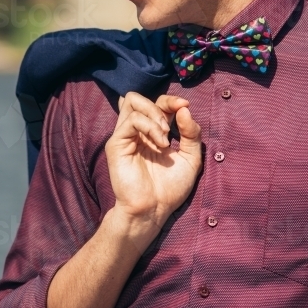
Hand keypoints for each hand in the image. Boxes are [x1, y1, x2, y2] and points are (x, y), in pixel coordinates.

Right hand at [105, 92, 202, 232]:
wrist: (154, 210)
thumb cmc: (170, 189)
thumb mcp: (191, 158)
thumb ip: (191, 133)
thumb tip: (184, 109)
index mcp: (152, 133)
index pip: (156, 104)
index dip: (171, 101)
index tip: (186, 106)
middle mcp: (136, 132)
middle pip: (140, 97)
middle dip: (163, 102)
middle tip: (174, 121)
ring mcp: (125, 136)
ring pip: (131, 101)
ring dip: (155, 114)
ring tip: (165, 135)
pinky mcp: (116, 144)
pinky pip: (131, 121)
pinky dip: (149, 126)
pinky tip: (160, 143)